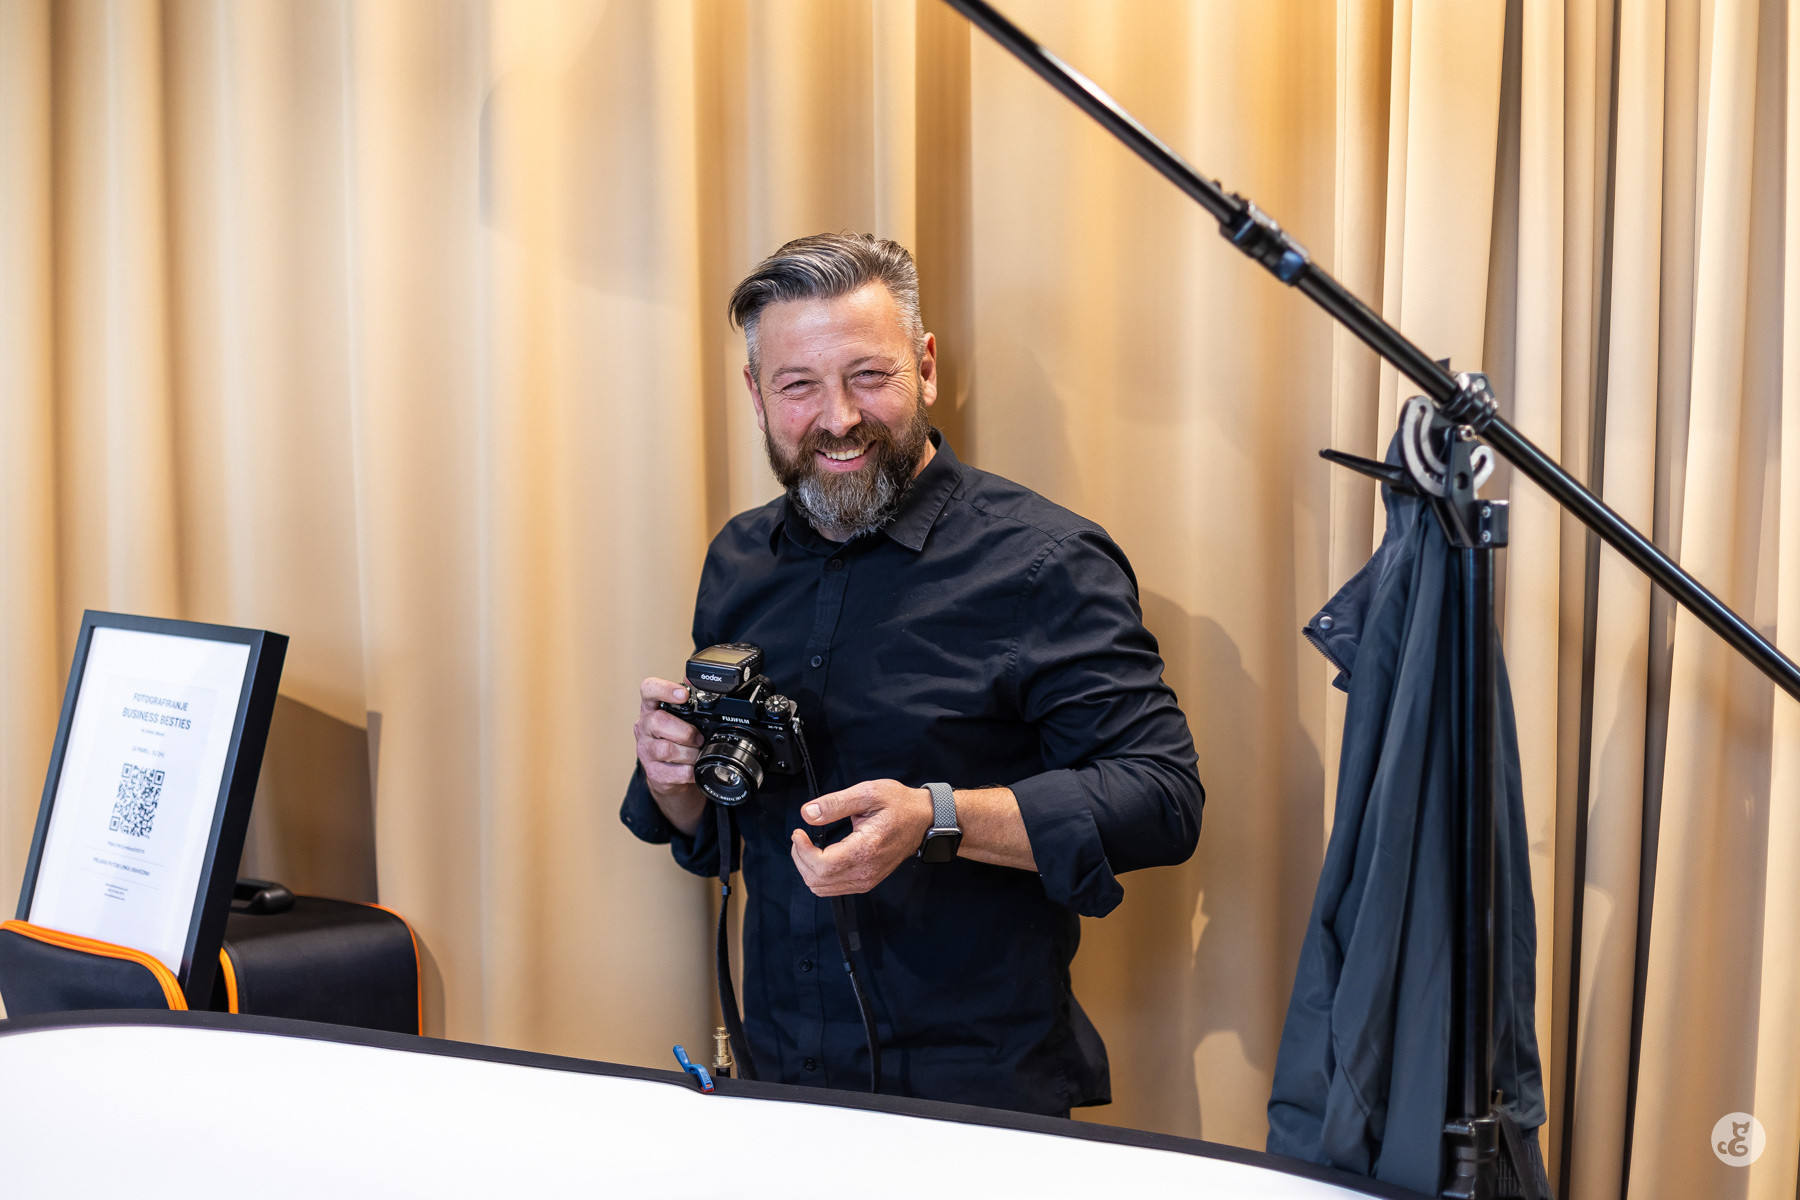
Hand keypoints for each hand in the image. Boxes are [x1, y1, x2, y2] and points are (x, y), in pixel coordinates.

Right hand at [634, 677, 705, 834]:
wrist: (670, 775)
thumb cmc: (677, 740)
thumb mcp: (683, 717)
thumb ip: (688, 699)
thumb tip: (692, 677)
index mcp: (651, 708)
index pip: (648, 689)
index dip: (664, 689)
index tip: (683, 695)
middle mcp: (644, 727)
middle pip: (658, 721)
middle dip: (685, 731)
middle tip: (698, 738)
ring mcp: (646, 751)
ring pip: (666, 749)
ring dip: (689, 753)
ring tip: (697, 754)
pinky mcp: (653, 773)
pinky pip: (674, 772)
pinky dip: (689, 771)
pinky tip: (693, 768)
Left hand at [789, 779, 934, 896]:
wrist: (924, 819)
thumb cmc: (899, 804)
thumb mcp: (867, 792)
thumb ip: (835, 803)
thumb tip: (808, 814)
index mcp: (866, 849)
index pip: (822, 866)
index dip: (802, 852)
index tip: (799, 833)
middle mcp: (866, 871)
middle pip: (818, 880)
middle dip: (801, 859)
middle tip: (800, 838)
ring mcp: (867, 879)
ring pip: (823, 888)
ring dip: (808, 869)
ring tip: (807, 846)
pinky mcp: (867, 881)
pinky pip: (834, 889)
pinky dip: (819, 875)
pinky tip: (820, 856)